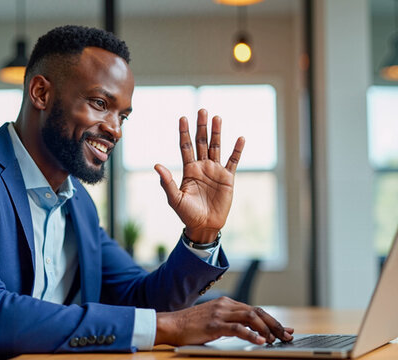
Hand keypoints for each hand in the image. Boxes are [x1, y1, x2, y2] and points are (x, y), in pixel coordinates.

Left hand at [154, 109, 244, 241]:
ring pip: (216, 147)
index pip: (185, 146)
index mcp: (189, 169)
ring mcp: (215, 171)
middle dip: (201, 126)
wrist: (204, 226)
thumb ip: (167, 182)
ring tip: (217, 118)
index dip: (184, 132)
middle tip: (202, 110)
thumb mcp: (174, 199)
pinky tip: (240, 138)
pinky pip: (233, 161)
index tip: (182, 118)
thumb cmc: (187, 214)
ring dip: (217, 132)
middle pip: (202, 142)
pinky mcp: (228, 178)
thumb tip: (157, 165)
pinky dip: (237, 150)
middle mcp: (202, 166)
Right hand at [154, 296, 293, 345]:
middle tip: (287, 336)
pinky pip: (237, 328)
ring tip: (275, 340)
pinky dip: (251, 335)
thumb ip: (231, 322)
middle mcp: (226, 305)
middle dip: (275, 324)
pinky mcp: (214, 324)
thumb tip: (250, 331)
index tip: (286, 329)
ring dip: (266, 329)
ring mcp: (220, 313)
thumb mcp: (214, 320)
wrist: (171, 325)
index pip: (256, 309)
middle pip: (257, 311)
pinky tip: (260, 342)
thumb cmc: (191, 326)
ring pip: (251, 317)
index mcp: (227, 303)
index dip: (273, 320)